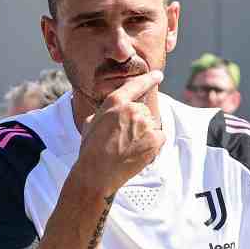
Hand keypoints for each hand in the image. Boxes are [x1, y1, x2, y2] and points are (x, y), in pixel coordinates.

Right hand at [73, 71, 165, 195]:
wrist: (97, 173)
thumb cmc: (90, 150)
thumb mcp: (90, 123)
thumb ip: (104, 113)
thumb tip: (107, 114)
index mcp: (115, 102)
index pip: (135, 86)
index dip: (148, 79)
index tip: (158, 75)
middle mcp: (132, 109)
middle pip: (143, 111)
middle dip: (137, 123)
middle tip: (123, 140)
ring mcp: (145, 124)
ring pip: (151, 125)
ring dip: (144, 135)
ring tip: (127, 148)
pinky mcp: (155, 139)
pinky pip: (159, 137)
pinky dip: (152, 145)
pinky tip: (137, 153)